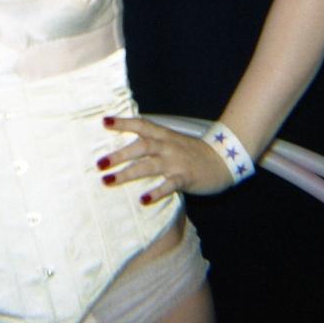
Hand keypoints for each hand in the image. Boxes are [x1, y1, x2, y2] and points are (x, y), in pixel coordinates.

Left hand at [96, 114, 235, 202]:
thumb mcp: (172, 142)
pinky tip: (143, 200)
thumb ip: (153, 142)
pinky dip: (156, 192)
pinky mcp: (185, 177)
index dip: (124, 123)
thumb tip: (126, 148)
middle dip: (119, 154)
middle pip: (141, 146)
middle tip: (100, 163)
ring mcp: (176, 162)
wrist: (223, 160)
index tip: (105, 122)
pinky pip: (169, 185)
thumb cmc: (192, 153)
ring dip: (128, 173)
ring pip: (149, 165)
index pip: (142, 125)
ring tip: (108, 180)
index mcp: (164, 135)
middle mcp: (168, 146)